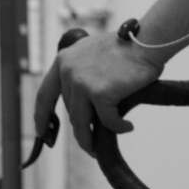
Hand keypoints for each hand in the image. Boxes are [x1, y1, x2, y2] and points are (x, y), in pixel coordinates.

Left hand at [33, 31, 163, 157]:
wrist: (147, 40)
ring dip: (90, 139)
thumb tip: (83, 99)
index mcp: (64, 61)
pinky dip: (118, 127)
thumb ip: (82, 70)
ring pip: (82, 122)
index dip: (41, 116)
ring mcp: (82, 83)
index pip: (45, 94)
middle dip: (81, 127)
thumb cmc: (128, 46)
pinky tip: (127, 126)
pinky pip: (107, 121)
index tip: (42, 131)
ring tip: (98, 148)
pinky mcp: (100, 93)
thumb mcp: (93, 52)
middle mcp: (68, 71)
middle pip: (70, 111)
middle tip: (91, 139)